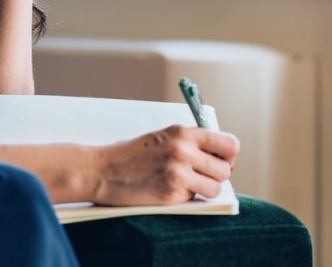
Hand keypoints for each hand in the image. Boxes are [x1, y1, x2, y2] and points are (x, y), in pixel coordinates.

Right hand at [91, 126, 239, 206]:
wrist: (102, 170)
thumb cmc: (131, 154)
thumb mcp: (162, 137)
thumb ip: (188, 142)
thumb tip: (217, 155)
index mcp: (183, 132)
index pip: (229, 144)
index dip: (228, 156)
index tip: (220, 160)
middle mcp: (184, 150)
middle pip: (225, 169)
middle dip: (216, 176)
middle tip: (201, 176)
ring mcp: (178, 173)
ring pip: (215, 188)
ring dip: (204, 190)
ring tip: (185, 185)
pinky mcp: (171, 193)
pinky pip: (195, 199)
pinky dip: (186, 198)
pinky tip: (168, 190)